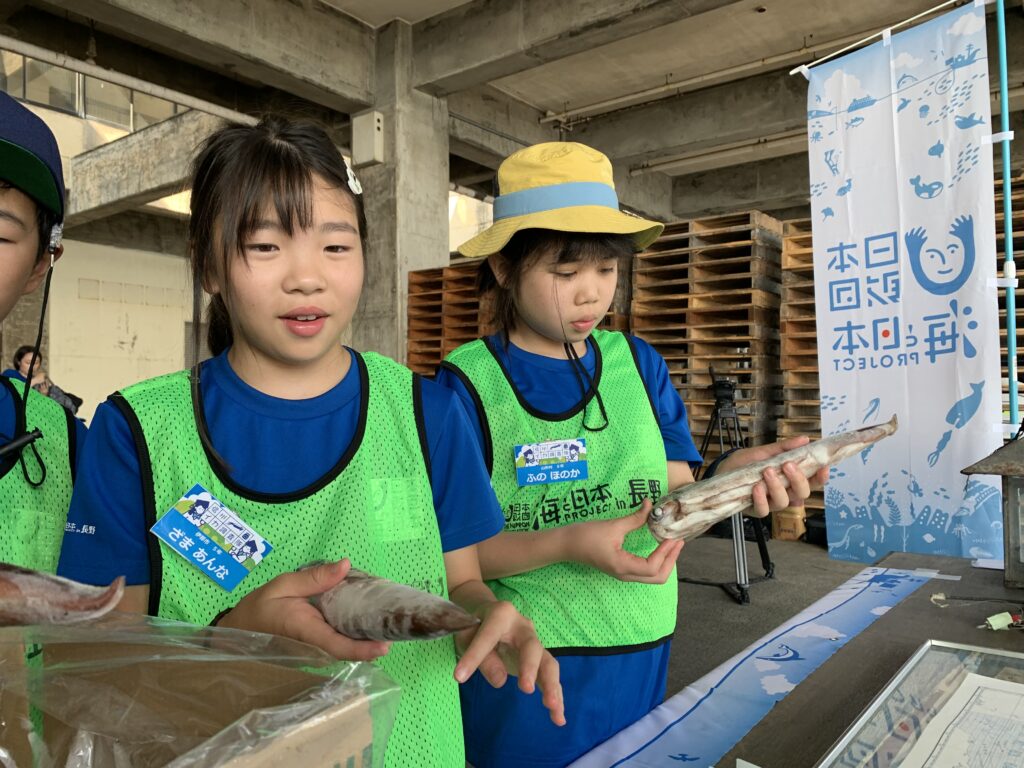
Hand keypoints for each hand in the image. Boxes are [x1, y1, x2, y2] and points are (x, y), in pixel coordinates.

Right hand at [216, 559, 390, 661]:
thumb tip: (345, 565)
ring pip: (345, 648)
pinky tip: (366, 619)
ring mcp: (316, 651)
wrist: (239, 631)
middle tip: (396, 623)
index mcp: (306, 632)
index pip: (338, 646)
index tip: (385, 646)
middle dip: (373, 640)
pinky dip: (354, 634)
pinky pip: (338, 644)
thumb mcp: (283, 585)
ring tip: (387, 619)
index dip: (363, 650)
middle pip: (348, 649)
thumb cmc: (260, 608)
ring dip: (366, 637)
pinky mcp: (316, 649)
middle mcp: (314, 647)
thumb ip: (314, 578)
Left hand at [453, 600, 564, 725]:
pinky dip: (555, 696)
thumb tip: (500, 681)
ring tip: (552, 707)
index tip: (459, 676)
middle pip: (532, 647)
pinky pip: (549, 678)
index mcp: (502, 615)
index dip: (474, 655)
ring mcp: (535, 644)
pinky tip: (558, 717)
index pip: (488, 636)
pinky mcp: (539, 661)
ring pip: (548, 663)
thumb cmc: (476, 626)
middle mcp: (524, 628)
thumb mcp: (468, 635)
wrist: (489, 614)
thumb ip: (481, 657)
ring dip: (551, 686)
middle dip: (530, 667)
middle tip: (525, 688)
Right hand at [566, 500, 682, 582]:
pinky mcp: (621, 568)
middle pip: (657, 577)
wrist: (566, 544)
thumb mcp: (613, 525)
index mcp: (623, 565)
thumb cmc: (586, 535)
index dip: (666, 553)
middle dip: (671, 561)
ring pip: (652, 576)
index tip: (673, 537)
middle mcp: (625, 574)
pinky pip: (645, 571)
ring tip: (672, 544)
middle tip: (678, 542)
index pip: (652, 566)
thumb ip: (635, 518)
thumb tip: (650, 505)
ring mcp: (623, 573)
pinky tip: (659, 548)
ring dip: (666, 562)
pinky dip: (656, 561)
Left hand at [717, 437, 828, 516]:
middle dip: (798, 479)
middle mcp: (785, 492)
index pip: (813, 481)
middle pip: (802, 493)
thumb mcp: (765, 452)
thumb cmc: (746, 462)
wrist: (722, 469)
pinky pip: (764, 510)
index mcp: (791, 479)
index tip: (823, 467)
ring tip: (767, 472)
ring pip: (784, 502)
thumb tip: (805, 439)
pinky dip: (761, 499)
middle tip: (788, 465)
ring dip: (777, 486)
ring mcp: (771, 502)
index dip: (820, 477)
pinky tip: (757, 488)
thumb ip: (784, 448)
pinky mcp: (756, 509)